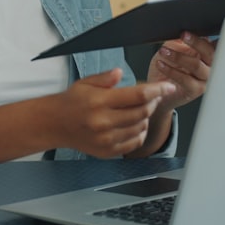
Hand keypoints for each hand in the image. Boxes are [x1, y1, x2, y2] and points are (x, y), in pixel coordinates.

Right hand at [54, 68, 175, 157]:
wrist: (55, 124)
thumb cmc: (72, 101)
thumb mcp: (86, 83)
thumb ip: (105, 78)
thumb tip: (121, 72)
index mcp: (100, 101)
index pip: (137, 95)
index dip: (157, 90)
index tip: (169, 86)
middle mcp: (103, 122)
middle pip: (142, 113)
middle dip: (153, 103)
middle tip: (154, 96)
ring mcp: (106, 139)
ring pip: (140, 128)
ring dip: (147, 117)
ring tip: (142, 109)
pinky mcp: (107, 151)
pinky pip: (134, 143)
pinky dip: (140, 133)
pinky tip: (135, 124)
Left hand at [147, 31, 214, 111]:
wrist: (159, 92)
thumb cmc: (168, 68)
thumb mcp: (173, 48)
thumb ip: (181, 39)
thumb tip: (184, 25)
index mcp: (208, 54)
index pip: (216, 43)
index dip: (209, 36)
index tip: (196, 29)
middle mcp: (210, 66)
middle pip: (211, 52)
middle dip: (197, 42)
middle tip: (183, 35)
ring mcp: (204, 79)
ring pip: (197, 65)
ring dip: (178, 56)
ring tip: (164, 51)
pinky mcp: (195, 90)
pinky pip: (186, 79)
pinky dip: (171, 70)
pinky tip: (161, 64)